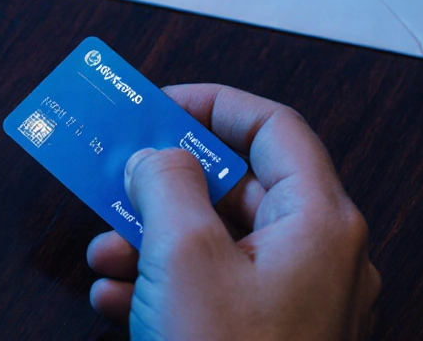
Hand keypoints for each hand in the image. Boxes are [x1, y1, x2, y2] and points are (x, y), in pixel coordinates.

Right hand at [86, 84, 380, 339]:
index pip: (274, 129)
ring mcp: (297, 304)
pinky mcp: (269, 339)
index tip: (161, 104)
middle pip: (238, 190)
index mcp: (319, 222)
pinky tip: (116, 299)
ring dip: (153, 240)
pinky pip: (215, 291)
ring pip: (219, 244)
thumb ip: (166, 182)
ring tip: (103, 252)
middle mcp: (318, 258)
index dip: (214, 106)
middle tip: (119, 176)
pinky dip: (164, 285)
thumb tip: (158, 154)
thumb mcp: (183, 255)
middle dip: (165, 186)